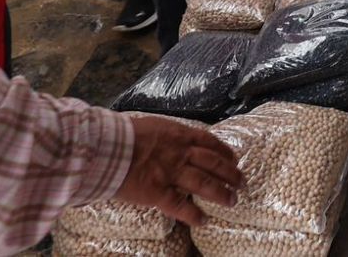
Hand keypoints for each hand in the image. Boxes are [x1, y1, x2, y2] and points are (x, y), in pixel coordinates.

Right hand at [111, 115, 240, 227]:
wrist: (105, 147)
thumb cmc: (122, 134)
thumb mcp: (151, 126)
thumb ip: (165, 136)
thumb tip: (170, 140)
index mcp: (178, 134)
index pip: (209, 141)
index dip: (224, 151)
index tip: (234, 158)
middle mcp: (180, 153)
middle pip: (214, 163)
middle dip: (231, 173)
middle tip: (242, 182)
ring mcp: (171, 173)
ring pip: (204, 183)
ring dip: (221, 193)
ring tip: (232, 201)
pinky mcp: (158, 192)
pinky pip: (181, 206)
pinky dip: (194, 214)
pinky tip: (204, 220)